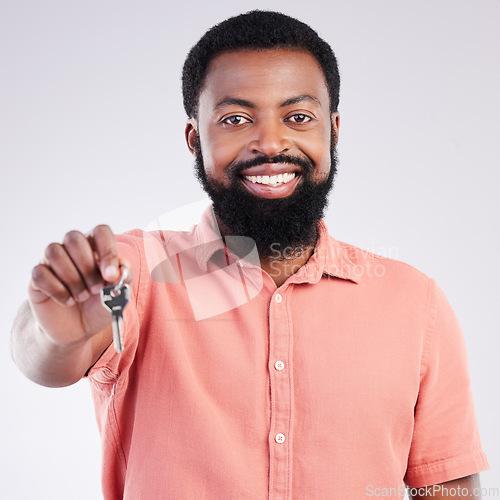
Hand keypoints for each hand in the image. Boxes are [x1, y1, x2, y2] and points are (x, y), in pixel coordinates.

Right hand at [28, 225, 130, 345]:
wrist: (79, 329)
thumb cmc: (100, 305)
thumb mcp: (118, 293)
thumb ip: (123, 278)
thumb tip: (122, 267)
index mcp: (94, 247)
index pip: (100, 231)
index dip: (107, 251)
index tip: (111, 276)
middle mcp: (71, 249)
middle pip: (73, 238)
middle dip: (87, 266)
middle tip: (96, 289)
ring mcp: (51, 262)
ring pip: (54, 252)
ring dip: (72, 278)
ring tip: (82, 296)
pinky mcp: (36, 278)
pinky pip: (40, 273)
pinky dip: (57, 290)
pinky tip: (68, 301)